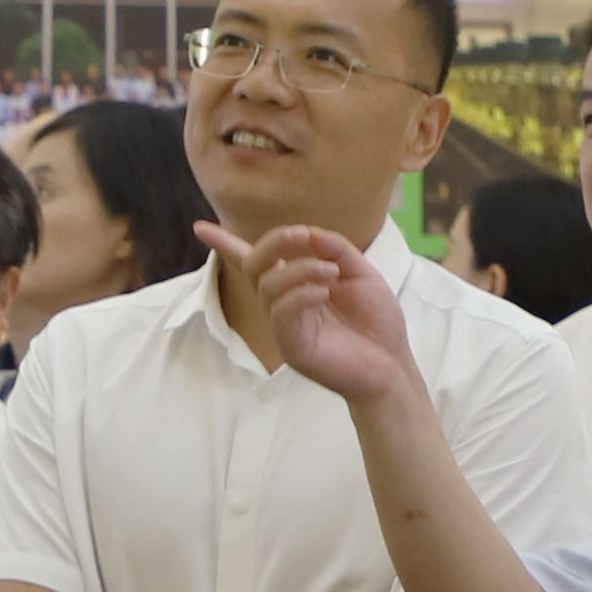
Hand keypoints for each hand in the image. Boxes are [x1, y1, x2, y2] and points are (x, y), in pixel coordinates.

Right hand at [195, 219, 416, 409]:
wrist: (392, 364)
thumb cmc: (376, 322)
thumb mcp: (361, 273)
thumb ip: (335, 249)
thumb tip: (309, 232)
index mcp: (296, 284)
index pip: (254, 261)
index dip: (225, 244)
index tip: (198, 228)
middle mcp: (283, 303)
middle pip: (255, 264)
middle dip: (275, 241)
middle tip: (303, 235)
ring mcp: (284, 326)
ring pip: (268, 285)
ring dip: (299, 269)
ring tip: (331, 274)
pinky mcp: (291, 346)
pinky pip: (280, 312)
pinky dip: (300, 294)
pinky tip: (324, 293)